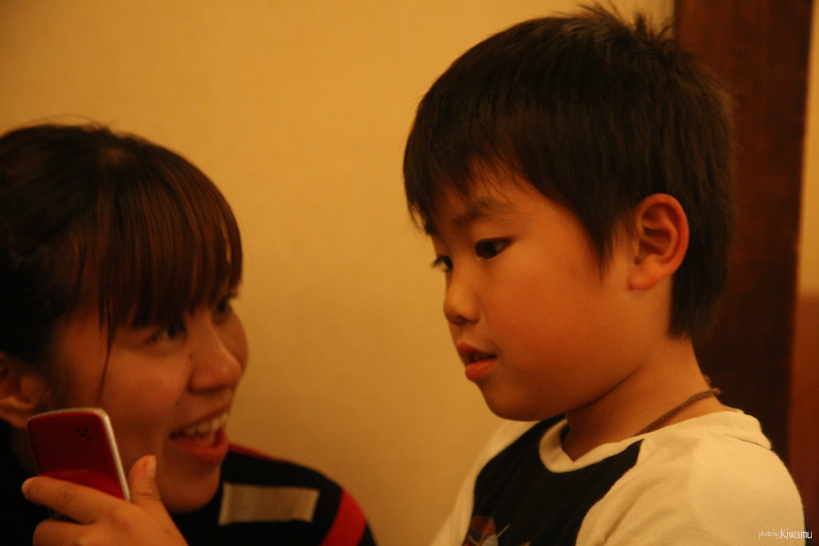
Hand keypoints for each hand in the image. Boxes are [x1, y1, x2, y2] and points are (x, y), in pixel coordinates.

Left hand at [22, 455, 187, 545]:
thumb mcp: (163, 526)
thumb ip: (146, 493)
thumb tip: (144, 462)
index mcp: (115, 518)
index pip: (65, 494)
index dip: (43, 487)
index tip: (32, 486)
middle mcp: (90, 542)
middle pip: (46, 530)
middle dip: (54, 529)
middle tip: (74, 532)